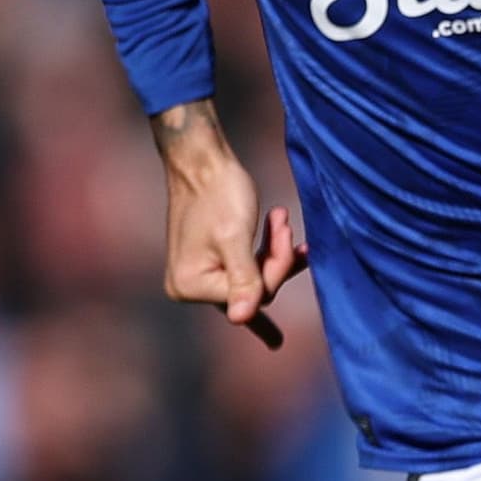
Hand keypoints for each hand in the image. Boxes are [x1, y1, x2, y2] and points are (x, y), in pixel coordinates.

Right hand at [154, 103, 305, 349]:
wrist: (202, 160)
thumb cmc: (218, 193)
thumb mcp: (235, 238)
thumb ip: (243, 280)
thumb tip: (242, 320)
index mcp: (190, 285)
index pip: (250, 298)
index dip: (275, 268)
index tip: (284, 231)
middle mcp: (189, 287)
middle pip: (253, 290)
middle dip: (275, 258)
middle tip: (282, 219)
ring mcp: (200, 275)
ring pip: (255, 278)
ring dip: (274, 251)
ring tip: (280, 218)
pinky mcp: (212, 261)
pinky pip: (247, 270)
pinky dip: (268, 255)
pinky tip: (291, 246)